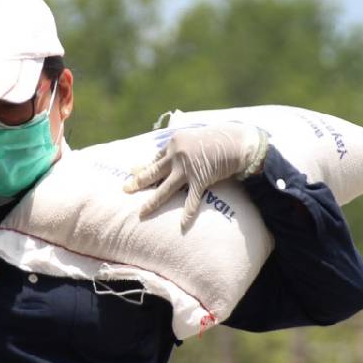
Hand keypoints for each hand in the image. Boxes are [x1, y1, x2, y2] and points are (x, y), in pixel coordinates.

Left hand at [124, 123, 269, 229]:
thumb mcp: (194, 137)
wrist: (236, 141)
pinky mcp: (200, 179)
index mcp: (174, 143)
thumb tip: (171, 155)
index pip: (155, 159)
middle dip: (138, 181)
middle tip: (125, 189)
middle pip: (153, 172)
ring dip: (152, 202)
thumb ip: (182, 147)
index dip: (144, 167)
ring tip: (141, 213)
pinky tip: (181, 225)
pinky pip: (192, 200)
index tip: (133, 172)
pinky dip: (188, 213)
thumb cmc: (217, 139)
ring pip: (165, 189)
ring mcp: (187, 168)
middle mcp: (176, 155)